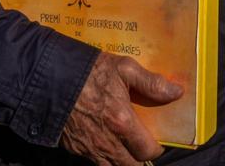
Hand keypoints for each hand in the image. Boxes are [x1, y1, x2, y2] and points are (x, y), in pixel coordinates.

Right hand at [59, 52, 183, 165]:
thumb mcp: (123, 68)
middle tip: (140, 141)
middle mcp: (107, 142)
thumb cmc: (88, 71)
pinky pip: (93, 160)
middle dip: (138, 156)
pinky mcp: (74, 148)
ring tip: (123, 141)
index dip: (156, 147)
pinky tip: (102, 137)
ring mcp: (88, 148)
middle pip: (130, 165)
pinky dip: (102, 154)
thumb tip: (177, 92)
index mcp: (122, 123)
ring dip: (120, 158)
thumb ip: (152, 83)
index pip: (148, 151)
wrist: (47, 77)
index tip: (156, 137)